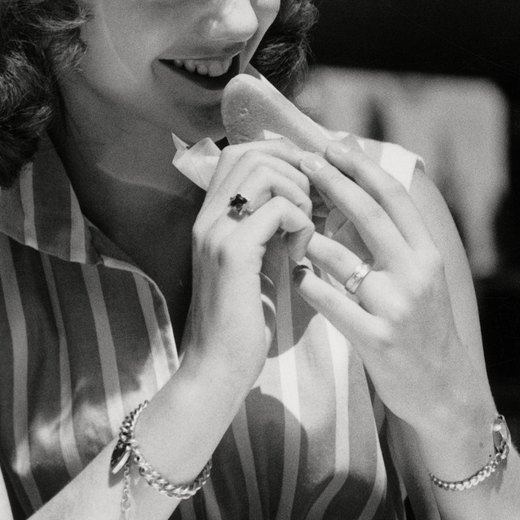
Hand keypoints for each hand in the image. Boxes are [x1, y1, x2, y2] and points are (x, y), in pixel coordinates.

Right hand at [180, 140, 313, 385]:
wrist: (216, 369)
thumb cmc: (243, 321)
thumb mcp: (258, 261)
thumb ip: (270, 227)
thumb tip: (307, 196)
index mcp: (212, 216)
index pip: (241, 151)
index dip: (281, 156)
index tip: (307, 189)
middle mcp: (208, 216)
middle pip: (255, 153)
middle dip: (297, 173)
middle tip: (311, 212)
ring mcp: (217, 232)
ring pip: (267, 172)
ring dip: (300, 196)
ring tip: (304, 232)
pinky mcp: (233, 254)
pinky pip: (278, 209)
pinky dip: (301, 224)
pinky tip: (297, 255)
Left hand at [294, 144, 490, 434]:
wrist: (442, 390)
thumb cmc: (424, 327)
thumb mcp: (422, 278)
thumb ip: (396, 240)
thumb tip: (361, 189)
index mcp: (429, 254)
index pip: (395, 197)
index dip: (363, 167)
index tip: (334, 145)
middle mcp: (416, 274)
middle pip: (369, 215)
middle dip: (333, 182)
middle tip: (303, 160)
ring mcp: (396, 306)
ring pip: (341, 256)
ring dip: (308, 235)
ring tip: (286, 220)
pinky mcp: (375, 338)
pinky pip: (329, 299)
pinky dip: (306, 280)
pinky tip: (292, 270)